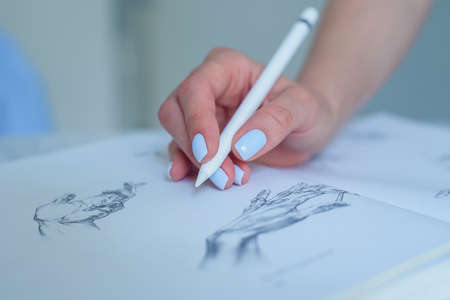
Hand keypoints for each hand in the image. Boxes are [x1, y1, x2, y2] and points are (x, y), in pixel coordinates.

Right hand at [158, 47, 338, 189]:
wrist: (307, 128)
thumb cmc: (307, 109)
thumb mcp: (304, 109)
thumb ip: (276, 120)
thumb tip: (241, 145)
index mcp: (228, 67)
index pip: (197, 88)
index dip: (197, 121)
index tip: (211, 153)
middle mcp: (209, 87)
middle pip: (176, 112)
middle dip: (195, 148)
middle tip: (223, 175)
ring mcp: (203, 113)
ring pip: (177, 135)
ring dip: (197, 162)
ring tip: (230, 178)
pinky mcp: (203, 137)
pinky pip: (184, 152)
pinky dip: (193, 168)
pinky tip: (207, 178)